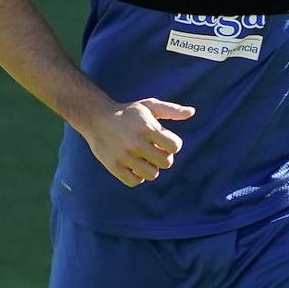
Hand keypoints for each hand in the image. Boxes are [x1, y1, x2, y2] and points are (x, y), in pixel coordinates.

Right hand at [78, 98, 195, 186]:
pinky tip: (134, 165)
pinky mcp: (114, 166)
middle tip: (154, 149)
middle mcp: (136, 143)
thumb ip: (171, 110)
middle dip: (164, 156)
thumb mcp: (149, 106)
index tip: (164, 140)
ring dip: (151, 167)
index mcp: (147, 128)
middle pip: (166, 162)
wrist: (96, 118)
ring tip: (144, 157)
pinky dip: (137, 176)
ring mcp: (124, 156)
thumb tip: (192, 112)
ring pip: (153, 174)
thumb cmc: (128, 112)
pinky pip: (135, 182)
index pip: (175, 146)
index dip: (173, 144)